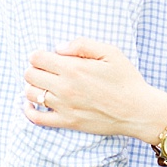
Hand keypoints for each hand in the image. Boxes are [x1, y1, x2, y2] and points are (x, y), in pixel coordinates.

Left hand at [22, 40, 166, 144]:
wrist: (138, 110)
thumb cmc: (126, 79)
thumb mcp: (110, 52)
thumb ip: (82, 44)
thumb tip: (58, 48)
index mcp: (73, 68)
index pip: (37, 58)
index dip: (39, 55)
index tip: (47, 57)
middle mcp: (64, 88)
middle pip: (30, 74)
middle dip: (35, 69)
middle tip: (47, 70)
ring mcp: (64, 107)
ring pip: (31, 94)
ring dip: (33, 87)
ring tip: (45, 85)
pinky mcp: (68, 122)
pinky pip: (37, 118)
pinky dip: (29, 110)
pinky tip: (32, 104)